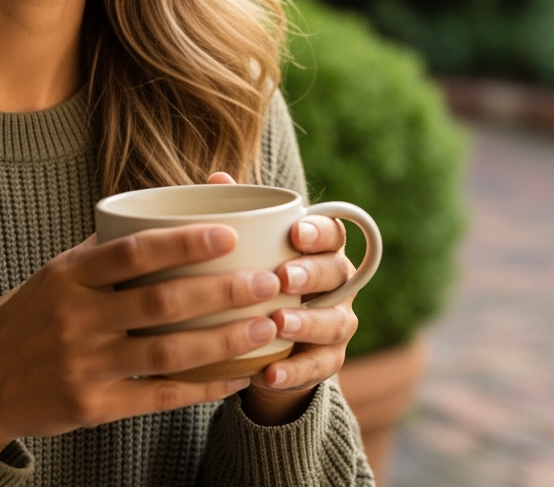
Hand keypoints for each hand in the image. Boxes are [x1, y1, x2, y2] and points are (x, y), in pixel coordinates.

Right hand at [0, 224, 282, 455]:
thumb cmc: (28, 316)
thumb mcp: (56, 273)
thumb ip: (106, 248)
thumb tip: (165, 211)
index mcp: (70, 275)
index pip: (134, 251)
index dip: (184, 241)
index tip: (230, 233)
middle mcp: (77, 318)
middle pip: (162, 302)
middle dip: (223, 292)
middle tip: (269, 282)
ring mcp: (85, 365)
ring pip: (168, 351)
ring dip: (224, 340)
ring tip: (266, 327)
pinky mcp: (93, 407)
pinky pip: (158, 397)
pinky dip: (201, 388)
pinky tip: (235, 377)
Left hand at [206, 173, 358, 426]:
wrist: (270, 337)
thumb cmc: (260, 273)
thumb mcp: (252, 245)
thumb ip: (241, 213)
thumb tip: (216, 177)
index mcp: (321, 247)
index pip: (333, 232)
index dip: (318, 231)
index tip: (295, 232)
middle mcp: (337, 282)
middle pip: (336, 273)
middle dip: (311, 274)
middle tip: (283, 277)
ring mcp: (337, 321)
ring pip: (335, 321)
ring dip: (308, 322)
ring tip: (279, 323)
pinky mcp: (329, 359)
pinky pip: (320, 366)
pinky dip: (295, 372)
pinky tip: (268, 374)